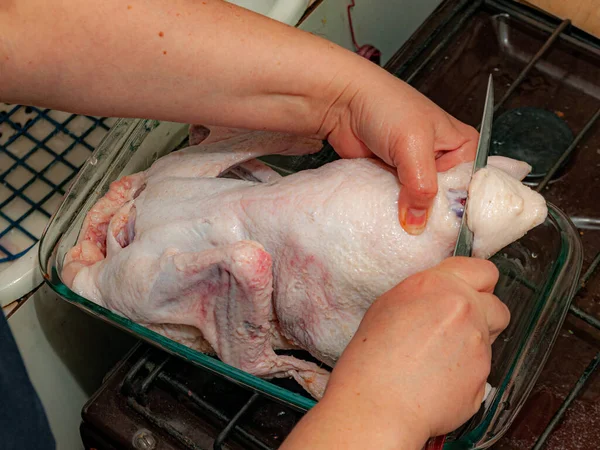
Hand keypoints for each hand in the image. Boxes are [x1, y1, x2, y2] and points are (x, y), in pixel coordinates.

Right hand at [314, 257, 508, 446]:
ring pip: (489, 340)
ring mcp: (478, 344)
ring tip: (436, 361)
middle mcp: (464, 309)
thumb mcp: (390, 304)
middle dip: (484, 316)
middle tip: (457, 329)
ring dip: (471, 346)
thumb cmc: (371, 357)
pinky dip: (465, 376)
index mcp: (439, 285)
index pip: (483, 270)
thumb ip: (427, 294)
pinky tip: (437, 381)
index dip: (479, 284)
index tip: (472, 292)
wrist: (376, 402)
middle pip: (498, 306)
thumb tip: (441, 298)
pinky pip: (481, 372)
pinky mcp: (484, 377)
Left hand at [322, 61, 477, 234]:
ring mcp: (415, 172)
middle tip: (422, 235)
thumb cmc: (385, 108)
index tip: (448, 233)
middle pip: (445, 202)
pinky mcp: (392, 180)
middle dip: (432, 218)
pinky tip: (388, 222)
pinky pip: (397, 204)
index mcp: (462, 147)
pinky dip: (392, 212)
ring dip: (409, 217)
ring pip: (418, 206)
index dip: (460, 210)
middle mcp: (442, 161)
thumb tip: (417, 224)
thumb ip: (420, 187)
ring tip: (404, 233)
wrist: (343, 102)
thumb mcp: (413, 145)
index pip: (470, 188)